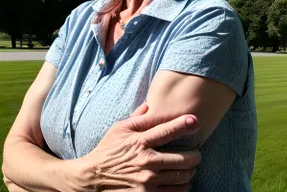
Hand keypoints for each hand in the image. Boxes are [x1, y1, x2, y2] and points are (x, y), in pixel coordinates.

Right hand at [80, 104, 200, 190]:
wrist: (90, 179)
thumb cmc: (106, 152)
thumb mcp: (118, 130)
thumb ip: (138, 118)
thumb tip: (150, 104)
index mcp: (140, 142)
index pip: (167, 131)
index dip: (183, 124)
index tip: (195, 121)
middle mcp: (146, 161)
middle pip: (185, 158)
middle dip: (195, 156)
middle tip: (195, 155)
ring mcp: (148, 181)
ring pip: (184, 177)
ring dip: (190, 172)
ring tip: (189, 169)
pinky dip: (183, 187)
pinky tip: (181, 182)